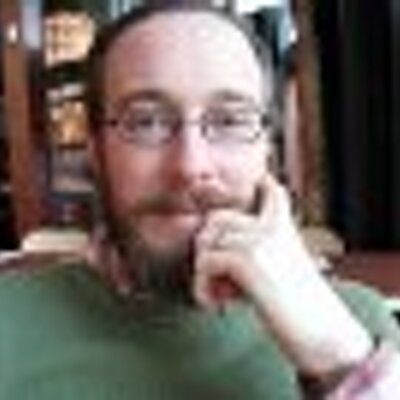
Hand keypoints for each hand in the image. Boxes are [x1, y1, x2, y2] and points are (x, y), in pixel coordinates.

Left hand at [193, 175, 372, 375]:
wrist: (322, 333)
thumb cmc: (298, 307)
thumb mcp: (281, 268)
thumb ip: (253, 251)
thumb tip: (211, 248)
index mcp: (282, 228)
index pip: (272, 193)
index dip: (263, 185)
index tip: (262, 179)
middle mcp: (270, 226)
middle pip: (217, 218)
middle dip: (206, 248)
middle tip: (218, 279)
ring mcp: (258, 238)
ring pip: (205, 243)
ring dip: (203, 274)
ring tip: (219, 296)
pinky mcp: (247, 258)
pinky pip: (204, 264)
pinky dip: (202, 289)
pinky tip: (217, 306)